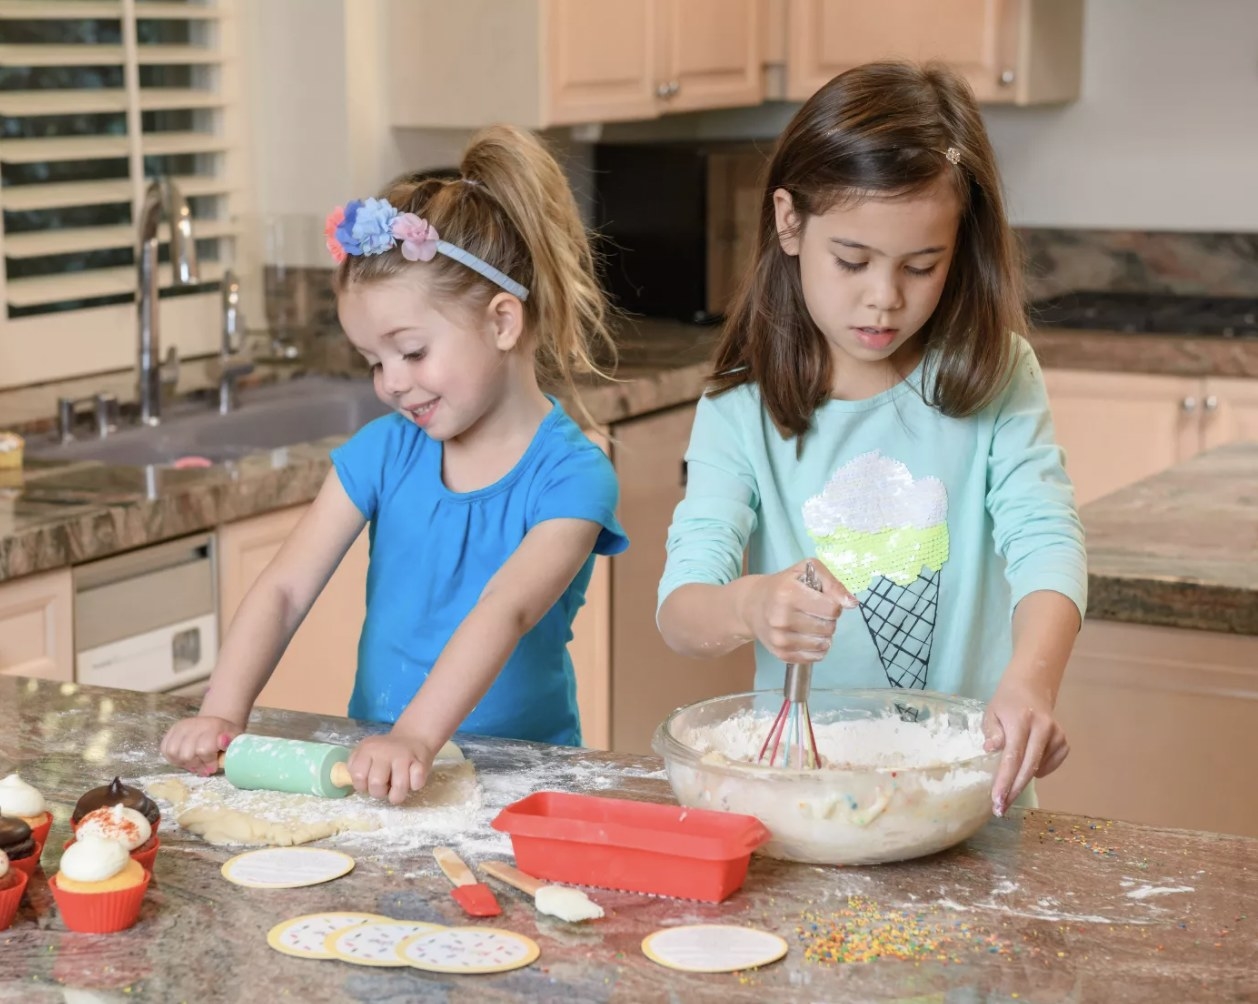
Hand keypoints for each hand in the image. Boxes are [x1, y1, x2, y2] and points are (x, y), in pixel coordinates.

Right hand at [160, 716, 242, 776]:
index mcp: (214, 726)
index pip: (204, 749)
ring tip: (195, 764)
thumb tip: (223, 744)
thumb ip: (234, 745)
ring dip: (184, 763)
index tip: (213, 767)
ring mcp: (181, 727)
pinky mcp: (171, 731)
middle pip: (187, 754)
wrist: (216, 724)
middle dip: (196, 765)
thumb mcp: (236, 740)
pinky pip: (165, 749)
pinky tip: (185, 760)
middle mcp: (195, 725)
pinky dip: (174, 758)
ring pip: (174, 753)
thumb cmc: (227, 736)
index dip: (209, 762)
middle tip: (204, 768)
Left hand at [348, 730, 434, 804]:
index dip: (362, 786)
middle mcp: (384, 751)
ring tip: (397, 788)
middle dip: (380, 792)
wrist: (414, 738)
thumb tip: (342, 782)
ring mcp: (404, 756)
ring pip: (399, 788)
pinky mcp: (421, 762)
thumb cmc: (386, 753)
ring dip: (397, 795)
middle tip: (385, 785)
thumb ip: (355, 767)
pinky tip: (412, 779)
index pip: (357, 776)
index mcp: (367, 749)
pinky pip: (416, 784)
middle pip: (377, 785)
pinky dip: (414, 786)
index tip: (368, 783)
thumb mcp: (366, 753)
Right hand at [738, 560, 857, 663]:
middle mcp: (782, 618)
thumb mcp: (806, 571)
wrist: (751, 605)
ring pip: (823, 644)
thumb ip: (832, 583)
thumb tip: (852, 603)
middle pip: (829, 627)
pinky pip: (815, 657)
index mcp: (788, 593)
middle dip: (828, 619)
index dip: (834, 604)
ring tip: (812, 624)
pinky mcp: (781, 654)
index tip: (824, 600)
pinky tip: (808, 637)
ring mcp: (780, 638)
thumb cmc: (783, 585)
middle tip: (815, 612)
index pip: (832, 609)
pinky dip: (817, 648)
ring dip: (824, 635)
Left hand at [983, 673, 1068, 815]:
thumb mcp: (991, 713)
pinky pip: (1052, 764)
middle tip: (1000, 809)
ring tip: (1009, 782)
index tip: (997, 800)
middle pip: (1029, 767)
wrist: (1030, 687)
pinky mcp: (1064, 741)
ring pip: (1040, 768)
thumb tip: (991, 750)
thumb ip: (991, 732)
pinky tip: (1029, 763)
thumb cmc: (1006, 704)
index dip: (1005, 780)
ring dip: (1023, 780)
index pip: (1013, 756)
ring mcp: (1057, 734)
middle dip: (1014, 790)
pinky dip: (1039, 770)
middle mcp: (1043, 728)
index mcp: (1021, 720)